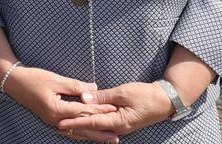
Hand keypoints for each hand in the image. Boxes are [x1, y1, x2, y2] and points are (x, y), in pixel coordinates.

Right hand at [4, 66, 117, 140]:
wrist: (14, 82)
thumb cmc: (33, 78)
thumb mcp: (56, 80)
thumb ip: (76, 86)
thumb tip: (94, 88)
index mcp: (57, 110)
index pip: (83, 111)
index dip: (99, 110)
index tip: (114, 109)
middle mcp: (55, 120)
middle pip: (81, 128)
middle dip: (100, 132)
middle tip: (117, 136)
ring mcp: (52, 121)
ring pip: (76, 132)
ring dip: (92, 136)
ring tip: (107, 139)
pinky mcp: (51, 119)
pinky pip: (69, 130)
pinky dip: (80, 133)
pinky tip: (88, 135)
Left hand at [55, 82, 174, 138]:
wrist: (165, 100)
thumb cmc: (146, 95)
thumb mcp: (123, 92)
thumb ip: (103, 96)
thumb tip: (84, 98)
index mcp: (119, 122)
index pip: (91, 123)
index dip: (75, 123)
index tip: (60, 123)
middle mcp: (118, 128)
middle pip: (93, 129)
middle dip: (75, 128)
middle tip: (57, 126)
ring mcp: (121, 127)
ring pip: (98, 128)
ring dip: (82, 126)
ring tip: (66, 125)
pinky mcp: (122, 123)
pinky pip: (104, 125)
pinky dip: (93, 123)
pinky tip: (84, 122)